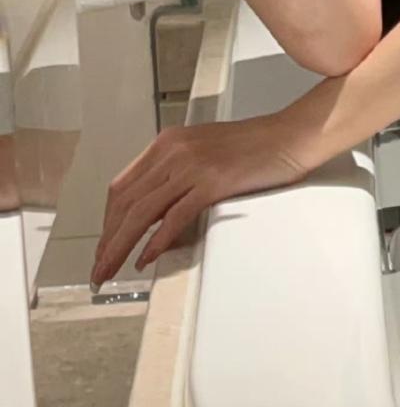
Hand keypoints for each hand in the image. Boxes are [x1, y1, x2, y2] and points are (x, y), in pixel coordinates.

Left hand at [90, 114, 311, 289]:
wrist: (292, 135)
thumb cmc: (256, 147)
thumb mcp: (205, 154)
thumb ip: (178, 176)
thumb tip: (158, 216)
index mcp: (167, 143)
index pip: (122, 187)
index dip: (108, 221)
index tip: (104, 245)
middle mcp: (173, 151)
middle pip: (125, 202)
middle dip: (107, 240)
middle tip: (99, 268)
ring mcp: (191, 165)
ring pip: (142, 212)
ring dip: (121, 246)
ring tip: (111, 271)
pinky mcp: (212, 180)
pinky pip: (174, 217)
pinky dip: (156, 241)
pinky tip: (147, 259)